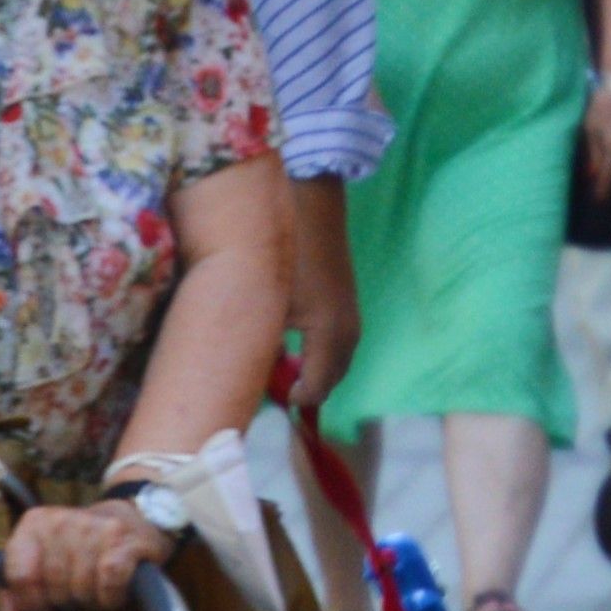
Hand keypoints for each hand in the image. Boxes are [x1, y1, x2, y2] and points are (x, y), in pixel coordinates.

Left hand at [0, 503, 153, 610]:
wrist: (128, 523)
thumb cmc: (78, 553)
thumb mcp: (43, 565)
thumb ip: (18, 594)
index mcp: (35, 523)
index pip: (20, 576)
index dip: (31, 601)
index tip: (43, 606)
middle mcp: (63, 520)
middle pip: (53, 584)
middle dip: (63, 600)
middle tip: (74, 595)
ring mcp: (97, 528)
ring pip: (81, 586)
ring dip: (88, 600)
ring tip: (93, 591)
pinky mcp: (127, 542)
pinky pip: (110, 579)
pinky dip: (109, 596)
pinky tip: (111, 595)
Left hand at [279, 176, 362, 411]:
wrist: (313, 212)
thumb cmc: (286, 256)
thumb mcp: (271, 306)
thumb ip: (267, 345)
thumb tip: (258, 372)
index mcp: (329, 337)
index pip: (315, 389)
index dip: (291, 398)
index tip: (267, 396)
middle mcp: (348, 334)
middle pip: (331, 382)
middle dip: (306, 391)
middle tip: (275, 389)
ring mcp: (353, 320)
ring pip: (337, 365)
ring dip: (315, 374)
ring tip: (284, 372)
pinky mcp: (349, 308)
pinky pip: (339, 348)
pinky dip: (322, 358)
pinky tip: (296, 349)